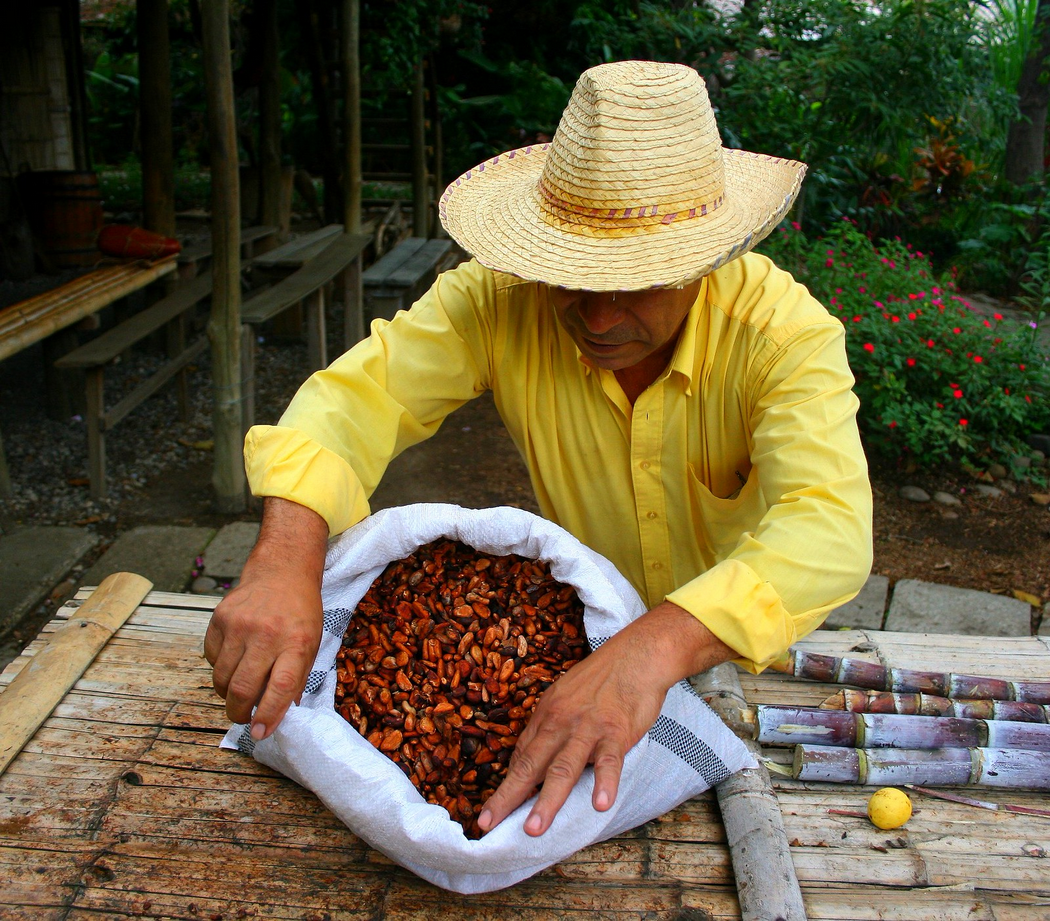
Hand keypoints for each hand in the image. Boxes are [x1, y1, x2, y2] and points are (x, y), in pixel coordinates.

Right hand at [204, 498, 328, 738]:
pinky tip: (234, 659)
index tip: (261, 732)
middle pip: (243, 688)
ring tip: (239, 690)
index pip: (280, 688)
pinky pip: (211, 658)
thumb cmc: (301, 613)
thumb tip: (278, 716)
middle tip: (243, 717)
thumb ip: (296, 679)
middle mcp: (267, 634)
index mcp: (297, 643)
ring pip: (221, 678)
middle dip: (240, 713)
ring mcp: (240, 625)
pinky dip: (219, 668)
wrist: (282, 570)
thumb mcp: (312, 643)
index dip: (268, 715)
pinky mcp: (219, 618)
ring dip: (227, 694)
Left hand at [476, 601, 734, 836]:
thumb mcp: (564, 696)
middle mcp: (560, 723)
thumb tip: (531, 757)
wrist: (634, 655)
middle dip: (509, 796)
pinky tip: (600, 805)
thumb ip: (550, 727)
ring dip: (547, 800)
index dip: (506, 786)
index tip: (491, 812)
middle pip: (530, 764)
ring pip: (563, 768)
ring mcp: (587, 729)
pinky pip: (609, 762)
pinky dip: (605, 783)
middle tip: (489, 824)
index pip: (522, 756)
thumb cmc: (600, 679)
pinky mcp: (616, 733)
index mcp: (546, 715)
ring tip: (534, 829)